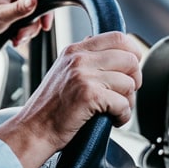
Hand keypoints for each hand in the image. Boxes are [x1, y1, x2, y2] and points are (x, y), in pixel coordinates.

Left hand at [0, 0, 52, 80]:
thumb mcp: (1, 16)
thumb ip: (20, 9)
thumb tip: (35, 0)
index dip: (44, 11)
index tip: (45, 26)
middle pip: (35, 9)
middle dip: (31, 26)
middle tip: (21, 36)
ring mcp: (8, 5)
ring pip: (29, 19)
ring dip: (25, 32)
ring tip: (16, 40)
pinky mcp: (5, 16)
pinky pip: (21, 24)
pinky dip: (20, 34)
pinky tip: (13, 40)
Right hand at [0, 31, 142, 167]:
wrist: (33, 130)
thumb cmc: (49, 108)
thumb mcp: (63, 72)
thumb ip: (85, 60)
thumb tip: (112, 52)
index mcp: (74, 51)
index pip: (117, 37)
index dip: (133, 52)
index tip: (131, 69)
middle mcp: (78, 59)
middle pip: (129, 59)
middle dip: (134, 80)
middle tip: (123, 94)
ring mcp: (83, 75)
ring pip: (129, 83)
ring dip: (128, 102)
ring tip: (113, 110)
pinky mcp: (88, 95)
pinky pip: (123, 103)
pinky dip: (122, 116)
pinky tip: (111, 120)